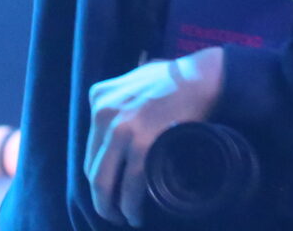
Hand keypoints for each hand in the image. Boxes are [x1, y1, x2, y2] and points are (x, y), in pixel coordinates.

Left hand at [84, 47, 223, 225]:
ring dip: (112, 208)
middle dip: (100, 196)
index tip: (108, 186)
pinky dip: (131, 207)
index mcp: (99, 97)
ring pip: (104, 183)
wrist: (202, 77)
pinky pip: (130, 187)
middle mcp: (104, 113)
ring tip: (123, 217)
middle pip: (92, 168)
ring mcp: (122, 131)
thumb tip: (115, 124)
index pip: (89, 147)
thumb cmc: (173, 77)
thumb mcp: (133, 78)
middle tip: (112, 210)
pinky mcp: (142, 146)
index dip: (98, 172)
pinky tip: (136, 215)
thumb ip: (118, 98)